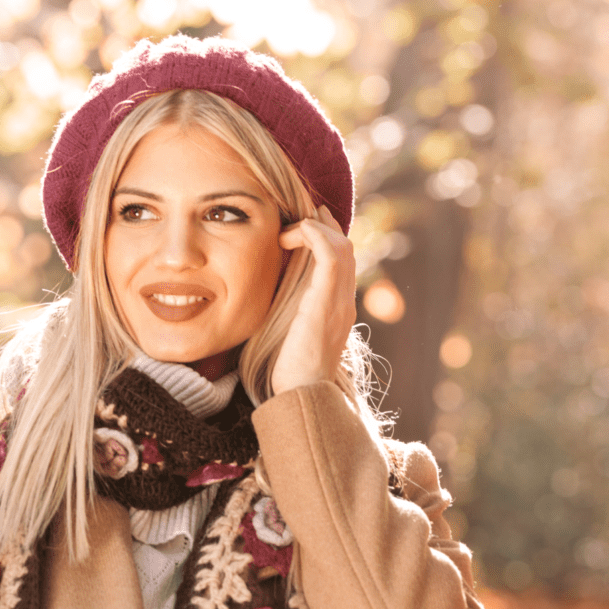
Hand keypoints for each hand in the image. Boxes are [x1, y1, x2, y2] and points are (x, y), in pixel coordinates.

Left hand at [271, 210, 356, 394]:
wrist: (300, 394)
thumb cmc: (287, 371)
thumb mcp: (286, 334)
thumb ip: (285, 312)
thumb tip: (263, 296)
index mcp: (335, 308)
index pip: (340, 262)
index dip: (324, 237)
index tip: (300, 227)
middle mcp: (343, 301)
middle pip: (345, 247)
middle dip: (323, 225)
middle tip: (300, 215)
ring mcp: (339, 300)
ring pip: (341, 245)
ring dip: (315, 228)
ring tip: (289, 229)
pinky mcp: (328, 301)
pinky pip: (331, 254)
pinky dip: (313, 236)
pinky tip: (289, 237)